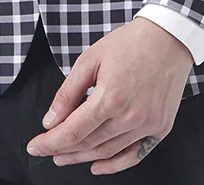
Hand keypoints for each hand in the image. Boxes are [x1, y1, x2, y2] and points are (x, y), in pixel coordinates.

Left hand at [24, 16, 194, 175]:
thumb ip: (68, 93)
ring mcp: (148, 125)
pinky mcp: (160, 128)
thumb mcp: (90, 59)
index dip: (50, 142)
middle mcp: (130, 116)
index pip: (72, 131)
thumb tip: (51, 121)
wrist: (168, 38)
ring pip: (108, 152)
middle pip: (88, 144)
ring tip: (65, 156)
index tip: (35, 146)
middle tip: (47, 150)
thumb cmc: (130, 43)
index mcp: (110, 97)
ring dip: (83, 158)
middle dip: (62, 150)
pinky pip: (134, 155)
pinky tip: (97, 165)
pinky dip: (114, 165)